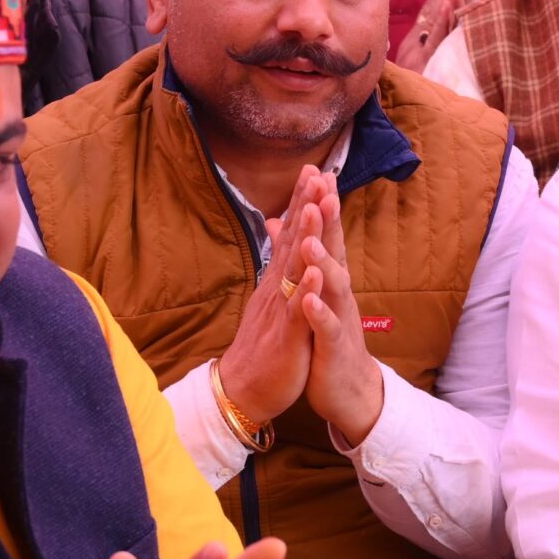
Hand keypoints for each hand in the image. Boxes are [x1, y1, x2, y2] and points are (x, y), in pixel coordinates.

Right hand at [214, 190, 326, 422]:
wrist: (243, 388)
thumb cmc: (263, 343)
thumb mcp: (271, 298)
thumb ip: (277, 264)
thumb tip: (277, 232)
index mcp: (278, 280)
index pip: (292, 233)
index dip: (303, 202)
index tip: (314, 170)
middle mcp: (277, 288)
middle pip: (292, 240)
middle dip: (304, 206)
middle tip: (315, 172)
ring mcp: (281, 310)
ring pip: (293, 269)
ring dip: (305, 237)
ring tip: (315, 207)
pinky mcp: (286, 337)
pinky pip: (297, 312)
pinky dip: (305, 291)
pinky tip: (314, 271)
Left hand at [293, 169, 387, 445]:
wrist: (349, 390)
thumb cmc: (328, 339)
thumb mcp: (314, 293)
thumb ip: (303, 257)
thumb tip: (287, 223)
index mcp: (331, 280)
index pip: (327, 236)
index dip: (322, 205)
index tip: (317, 171)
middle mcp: (340, 293)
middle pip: (336, 250)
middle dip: (329, 220)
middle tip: (323, 187)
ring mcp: (340, 318)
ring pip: (334, 285)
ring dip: (323, 262)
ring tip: (310, 239)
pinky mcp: (335, 347)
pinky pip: (328, 328)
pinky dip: (319, 312)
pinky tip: (308, 299)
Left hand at [391, 0, 485, 70]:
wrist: (420, 92)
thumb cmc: (430, 54)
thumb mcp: (433, 14)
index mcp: (462, 16)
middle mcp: (463, 29)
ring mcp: (453, 45)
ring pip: (461, 13)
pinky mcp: (440, 60)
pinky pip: (444, 36)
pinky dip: (448, 18)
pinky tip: (449, 0)